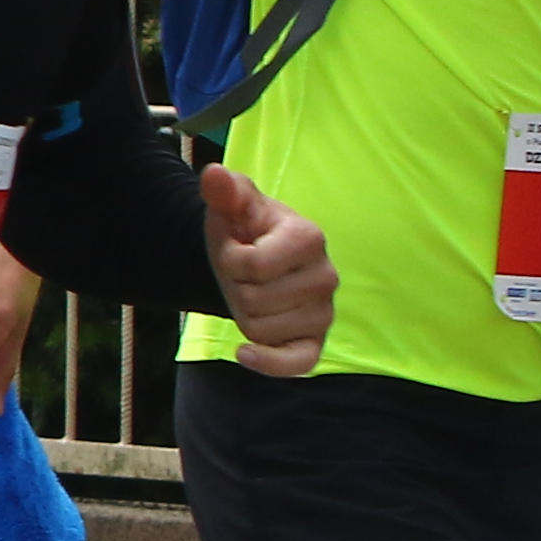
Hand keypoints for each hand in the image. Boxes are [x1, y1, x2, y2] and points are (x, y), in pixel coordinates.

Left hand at [200, 159, 334, 374]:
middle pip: (252, 301)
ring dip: (243, 315)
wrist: (249, 259)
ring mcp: (323, 312)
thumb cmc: (242, 230)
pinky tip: (244, 353)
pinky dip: (269, 363)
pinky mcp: (315, 341)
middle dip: (234, 288)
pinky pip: (297, 365)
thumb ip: (225, 191)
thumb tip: (214, 175)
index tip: (237, 247)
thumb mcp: (231, 206)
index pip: (249, 265)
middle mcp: (326, 277)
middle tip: (244, 274)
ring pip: (260, 330)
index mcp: (309, 238)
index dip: (229, 259)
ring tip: (254, 293)